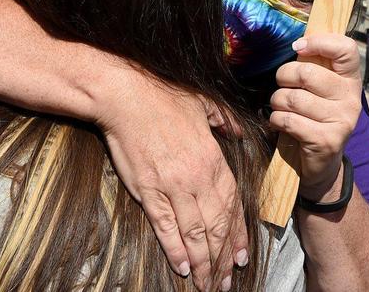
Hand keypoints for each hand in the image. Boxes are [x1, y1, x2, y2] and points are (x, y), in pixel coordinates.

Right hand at [97, 74, 246, 291]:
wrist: (126, 96)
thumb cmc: (164, 95)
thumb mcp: (205, 102)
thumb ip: (226, 120)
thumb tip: (240, 132)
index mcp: (214, 160)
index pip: (232, 206)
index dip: (238, 235)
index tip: (242, 257)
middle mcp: (197, 178)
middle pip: (216, 228)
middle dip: (223, 259)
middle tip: (226, 283)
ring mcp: (172, 187)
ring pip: (194, 235)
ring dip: (204, 264)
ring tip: (209, 285)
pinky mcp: (148, 192)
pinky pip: (165, 228)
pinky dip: (175, 251)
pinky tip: (182, 268)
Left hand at [270, 33, 361, 199]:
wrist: (322, 162)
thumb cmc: (315, 114)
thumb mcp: (320, 87)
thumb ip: (314, 64)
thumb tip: (297, 41)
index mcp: (350, 79)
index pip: (346, 48)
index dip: (320, 42)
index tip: (297, 47)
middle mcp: (351, 98)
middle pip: (307, 73)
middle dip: (284, 77)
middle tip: (282, 85)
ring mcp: (342, 120)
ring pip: (293, 98)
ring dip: (277, 101)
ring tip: (281, 106)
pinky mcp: (327, 140)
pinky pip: (288, 120)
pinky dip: (276, 120)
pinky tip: (280, 123)